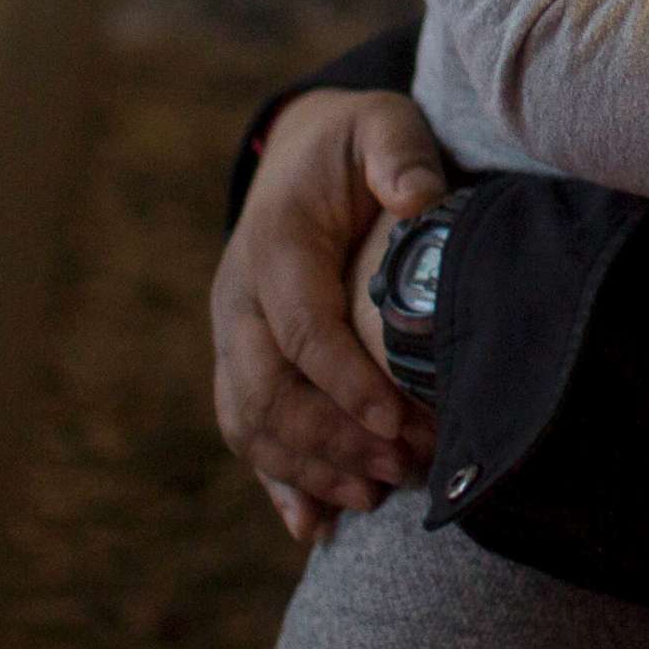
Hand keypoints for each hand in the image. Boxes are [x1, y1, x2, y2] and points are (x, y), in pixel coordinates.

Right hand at [210, 87, 447, 532]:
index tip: (398, 421)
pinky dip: (276, 480)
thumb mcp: (382, 123)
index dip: (346, 383)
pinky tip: (312, 524)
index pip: (302, 330)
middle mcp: (237, 298)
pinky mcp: (238, 360)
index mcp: (272, 246)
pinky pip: (244, 429)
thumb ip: (399, 154)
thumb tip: (418, 199)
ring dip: (308, 468)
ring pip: (250, 421)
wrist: (301, 147)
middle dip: (333, 440)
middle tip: (404, 466)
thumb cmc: (354, 141)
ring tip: (375, 495)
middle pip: (268, 391)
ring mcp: (230, 334)